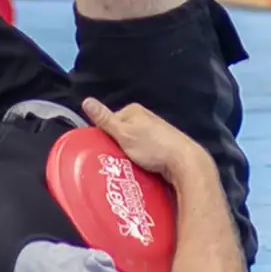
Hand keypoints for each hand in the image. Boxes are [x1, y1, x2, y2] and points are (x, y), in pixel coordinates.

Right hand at [81, 96, 209, 184]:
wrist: (184, 163)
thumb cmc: (153, 147)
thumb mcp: (124, 134)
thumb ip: (105, 119)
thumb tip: (86, 100)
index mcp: (134, 111)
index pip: (110, 120)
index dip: (104, 136)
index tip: (100, 151)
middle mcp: (145, 119)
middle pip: (122, 134)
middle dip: (116, 147)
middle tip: (111, 163)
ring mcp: (156, 133)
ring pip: (133, 145)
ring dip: (128, 157)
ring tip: (123, 170)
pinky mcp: (163, 147)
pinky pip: (145, 154)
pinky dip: (140, 162)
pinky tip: (139, 171)